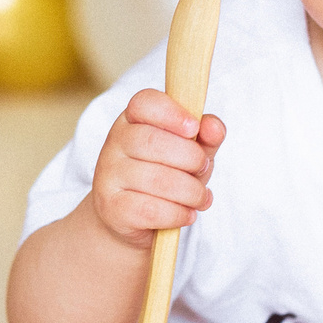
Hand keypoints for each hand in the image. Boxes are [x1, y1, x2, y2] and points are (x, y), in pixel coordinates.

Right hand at [88, 90, 224, 249]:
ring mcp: (109, 175)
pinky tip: (187, 214)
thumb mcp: (190, 153)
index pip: (144, 103)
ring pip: (157, 180)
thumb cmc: (164, 177)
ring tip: (201, 198)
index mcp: (133, 120)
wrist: (132, 218)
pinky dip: (178, 214)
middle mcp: (115, 143)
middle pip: (152, 142)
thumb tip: (214, 127)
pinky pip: (151, 209)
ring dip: (191, 192)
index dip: (171, 112)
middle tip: (203, 169)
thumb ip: (205, 137)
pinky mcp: (111, 207)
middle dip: (191, 158)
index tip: (194, 128)